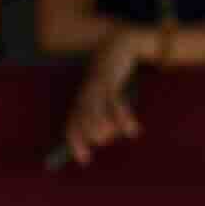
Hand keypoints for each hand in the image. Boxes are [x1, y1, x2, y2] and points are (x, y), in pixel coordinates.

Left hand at [57, 27, 152, 162]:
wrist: (118, 45)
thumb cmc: (114, 76)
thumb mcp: (110, 96)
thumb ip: (109, 115)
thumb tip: (112, 134)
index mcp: (82, 100)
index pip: (72, 124)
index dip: (76, 142)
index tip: (84, 160)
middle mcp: (85, 95)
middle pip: (81, 119)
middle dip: (90, 134)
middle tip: (105, 140)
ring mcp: (95, 87)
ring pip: (93, 111)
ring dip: (102, 126)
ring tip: (112, 136)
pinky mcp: (109, 80)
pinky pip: (113, 102)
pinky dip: (122, 117)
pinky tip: (131, 129)